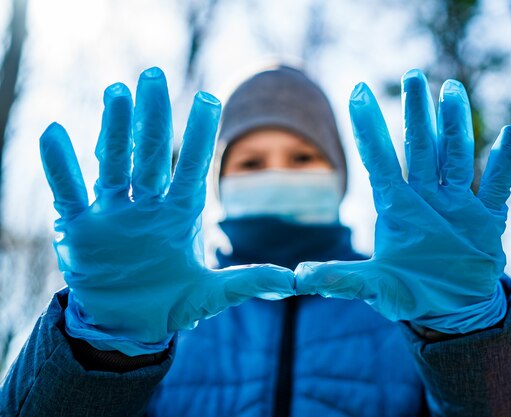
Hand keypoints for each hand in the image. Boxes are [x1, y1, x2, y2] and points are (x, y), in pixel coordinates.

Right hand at [40, 68, 294, 355]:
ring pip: (112, 163)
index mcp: (180, 213)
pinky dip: (60, 166)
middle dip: (152, 118)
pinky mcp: (79, 227)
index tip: (209, 99)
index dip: (198, 136)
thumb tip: (290, 282)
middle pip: (150, 155)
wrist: (127, 323)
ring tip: (116, 92)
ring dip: (113, 129)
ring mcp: (112, 212)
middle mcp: (147, 205)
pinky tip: (53, 134)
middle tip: (153, 76)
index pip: (191, 168)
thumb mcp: (210, 295)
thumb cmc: (172, 301)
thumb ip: (245, 282)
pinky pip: (68, 192)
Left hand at [295, 69, 510, 333]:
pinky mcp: (487, 221)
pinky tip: (509, 135)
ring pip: (456, 157)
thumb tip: (300, 275)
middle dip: (416, 114)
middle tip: (411, 77)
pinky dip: (504, 164)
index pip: (379, 160)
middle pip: (419, 148)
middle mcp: (425, 198)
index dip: (368, 127)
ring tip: (451, 88)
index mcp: (395, 208)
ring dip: (455, 125)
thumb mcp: (372, 287)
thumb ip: (341, 279)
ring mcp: (457, 205)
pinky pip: (498, 188)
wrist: (450, 310)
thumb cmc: (408, 293)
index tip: (356, 90)